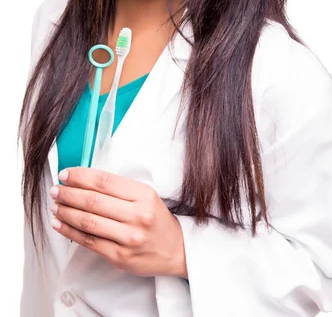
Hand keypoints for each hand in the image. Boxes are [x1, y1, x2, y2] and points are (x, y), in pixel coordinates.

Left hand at [49, 167, 187, 278]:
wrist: (176, 249)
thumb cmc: (156, 219)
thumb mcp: (146, 196)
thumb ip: (120, 189)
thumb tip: (84, 181)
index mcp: (144, 195)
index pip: (105, 182)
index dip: (81, 176)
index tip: (66, 174)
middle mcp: (138, 215)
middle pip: (94, 201)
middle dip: (69, 193)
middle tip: (56, 189)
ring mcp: (129, 238)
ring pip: (88, 221)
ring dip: (66, 212)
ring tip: (55, 205)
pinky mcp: (120, 257)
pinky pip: (89, 242)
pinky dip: (70, 232)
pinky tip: (60, 224)